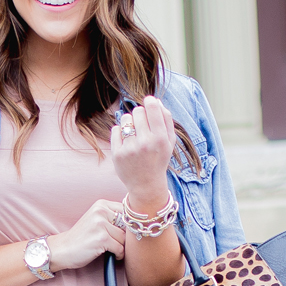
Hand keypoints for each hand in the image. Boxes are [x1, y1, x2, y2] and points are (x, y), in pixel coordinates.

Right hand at [47, 198, 126, 271]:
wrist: (62, 249)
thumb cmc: (81, 238)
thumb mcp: (96, 221)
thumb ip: (113, 218)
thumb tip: (138, 225)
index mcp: (101, 204)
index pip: (127, 212)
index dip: (128, 225)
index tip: (122, 233)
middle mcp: (101, 211)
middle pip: (127, 226)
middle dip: (124, 238)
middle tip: (116, 243)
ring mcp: (101, 224)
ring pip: (124, 239)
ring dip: (120, 247)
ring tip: (111, 249)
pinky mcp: (101, 239)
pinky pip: (120, 249)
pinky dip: (118, 255)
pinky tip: (110, 254)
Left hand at [111, 96, 178, 211]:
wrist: (146, 184)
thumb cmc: (159, 159)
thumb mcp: (169, 142)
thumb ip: (166, 120)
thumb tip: (155, 100)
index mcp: (160, 139)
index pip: (152, 107)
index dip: (150, 101)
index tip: (149, 102)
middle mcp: (145, 143)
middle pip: (137, 111)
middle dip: (140, 115)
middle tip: (143, 126)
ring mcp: (130, 148)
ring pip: (125, 118)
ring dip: (129, 123)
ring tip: (134, 134)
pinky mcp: (117, 153)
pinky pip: (115, 129)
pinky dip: (120, 132)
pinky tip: (126, 142)